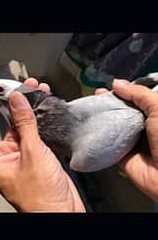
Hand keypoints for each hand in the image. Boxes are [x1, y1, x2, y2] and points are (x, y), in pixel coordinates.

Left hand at [0, 77, 84, 211]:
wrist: (62, 213)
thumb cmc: (41, 198)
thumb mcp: (32, 154)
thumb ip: (25, 124)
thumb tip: (17, 100)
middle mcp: (5, 155)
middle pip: (5, 120)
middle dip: (13, 100)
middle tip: (19, 83)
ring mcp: (22, 155)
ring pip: (22, 125)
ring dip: (29, 108)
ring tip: (36, 89)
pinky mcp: (38, 157)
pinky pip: (35, 133)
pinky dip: (40, 119)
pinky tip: (45, 106)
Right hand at [95, 79, 157, 200]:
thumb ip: (138, 94)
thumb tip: (119, 83)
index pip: (140, 98)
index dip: (127, 90)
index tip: (114, 85)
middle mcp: (148, 127)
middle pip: (126, 110)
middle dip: (113, 101)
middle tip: (99, 94)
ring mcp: (136, 141)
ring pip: (116, 125)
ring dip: (104, 116)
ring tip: (92, 105)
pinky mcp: (124, 156)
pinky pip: (109, 143)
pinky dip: (100, 136)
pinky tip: (91, 125)